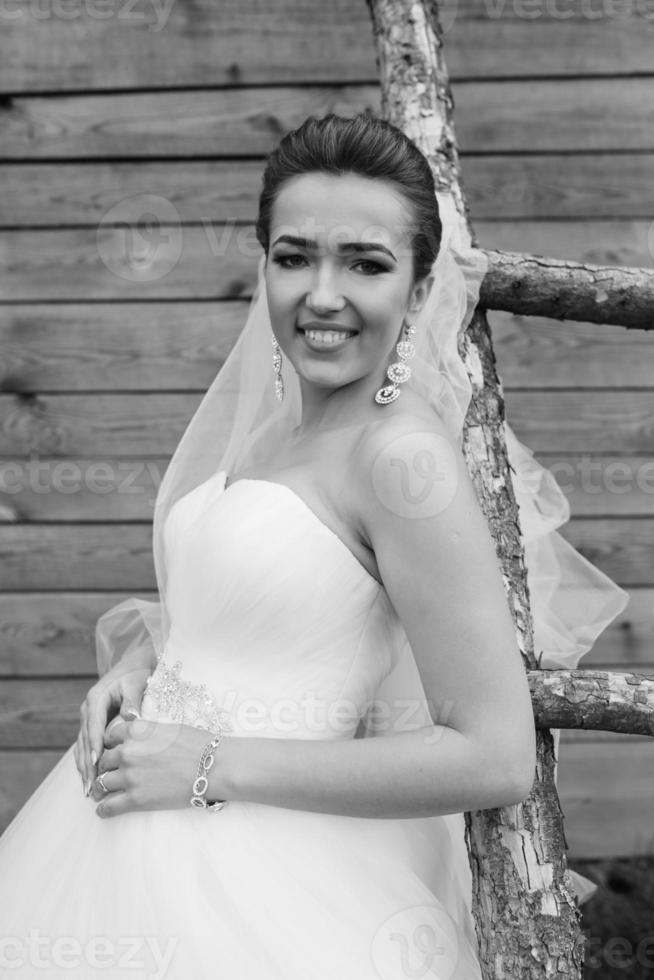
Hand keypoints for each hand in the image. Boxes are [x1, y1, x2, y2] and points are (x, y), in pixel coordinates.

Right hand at [74, 656, 151, 795]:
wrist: (134, 664)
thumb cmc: (137, 673)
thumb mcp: (135, 683)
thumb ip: (132, 700)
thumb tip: (130, 717)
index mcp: (96, 698)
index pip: (93, 726)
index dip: (94, 745)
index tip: (97, 762)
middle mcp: (88, 709)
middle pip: (85, 740)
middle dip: (86, 764)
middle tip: (90, 786)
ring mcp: (88, 717)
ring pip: (82, 746)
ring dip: (84, 767)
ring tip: (87, 789)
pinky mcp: (93, 723)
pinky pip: (87, 745)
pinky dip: (86, 761)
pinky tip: (89, 777)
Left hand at [90, 718, 231, 817]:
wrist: (213, 767)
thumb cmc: (198, 744)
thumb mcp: (168, 728)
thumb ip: (147, 731)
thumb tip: (139, 735)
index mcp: (137, 730)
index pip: (109, 736)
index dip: (111, 745)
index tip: (114, 752)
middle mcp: (128, 751)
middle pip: (103, 760)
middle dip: (105, 767)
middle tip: (109, 773)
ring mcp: (130, 776)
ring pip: (101, 783)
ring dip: (101, 788)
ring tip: (101, 793)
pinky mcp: (136, 799)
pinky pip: (108, 807)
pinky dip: (103, 810)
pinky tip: (103, 810)